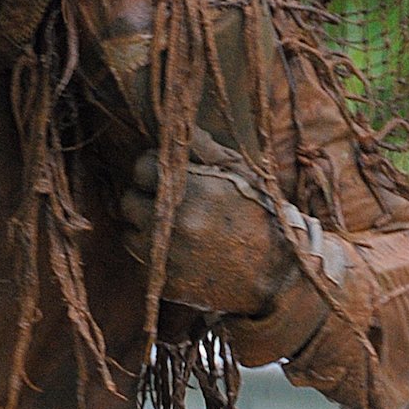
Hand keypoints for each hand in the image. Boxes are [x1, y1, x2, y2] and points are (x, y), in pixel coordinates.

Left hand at [120, 129, 341, 321]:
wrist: (278, 273)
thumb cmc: (259, 215)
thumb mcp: (239, 173)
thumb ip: (203, 147)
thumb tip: (175, 127)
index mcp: (193, 190)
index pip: (142, 167)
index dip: (154, 168)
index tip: (167, 175)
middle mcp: (175, 223)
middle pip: (129, 200)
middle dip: (146, 198)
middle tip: (171, 203)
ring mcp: (168, 255)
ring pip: (130, 232)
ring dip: (145, 227)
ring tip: (173, 227)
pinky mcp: (166, 281)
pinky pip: (142, 259)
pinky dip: (154, 253)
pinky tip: (178, 249)